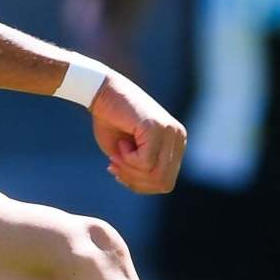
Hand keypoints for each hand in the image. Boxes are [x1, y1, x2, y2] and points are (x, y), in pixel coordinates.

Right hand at [90, 69, 185, 193]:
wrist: (101, 93)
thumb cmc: (110, 121)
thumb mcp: (127, 154)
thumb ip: (141, 171)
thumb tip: (146, 187)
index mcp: (175, 144)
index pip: (165, 183)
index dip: (139, 184)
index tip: (119, 171)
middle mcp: (178, 137)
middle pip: (163, 183)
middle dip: (134, 181)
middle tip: (114, 166)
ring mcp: (171, 132)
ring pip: (155, 175)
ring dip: (129, 171)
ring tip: (116, 155)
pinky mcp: (158, 128)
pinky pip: (145, 163)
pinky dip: (127, 159)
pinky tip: (122, 143)